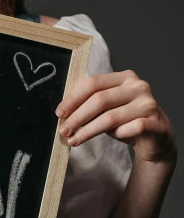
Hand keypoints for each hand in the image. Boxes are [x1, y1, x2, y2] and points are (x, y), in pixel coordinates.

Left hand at [55, 70, 176, 164]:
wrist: (156, 138)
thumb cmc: (126, 120)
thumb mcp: (107, 108)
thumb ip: (90, 103)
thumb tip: (63, 111)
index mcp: (124, 77)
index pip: (93, 83)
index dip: (73, 98)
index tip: (59, 113)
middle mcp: (138, 87)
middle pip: (99, 100)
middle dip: (77, 117)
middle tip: (64, 130)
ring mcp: (149, 104)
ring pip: (111, 117)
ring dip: (88, 130)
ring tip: (74, 140)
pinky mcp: (156, 123)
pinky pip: (130, 129)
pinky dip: (117, 135)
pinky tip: (110, 138)